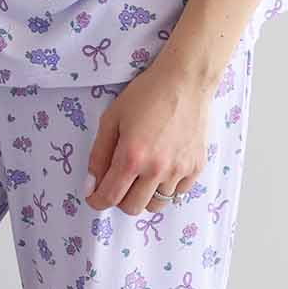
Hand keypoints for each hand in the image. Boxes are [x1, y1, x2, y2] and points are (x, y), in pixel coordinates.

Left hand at [84, 60, 216, 215]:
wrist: (185, 81)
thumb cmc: (147, 94)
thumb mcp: (112, 119)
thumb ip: (98, 154)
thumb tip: (92, 184)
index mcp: (132, 157)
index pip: (110, 197)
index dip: (97, 201)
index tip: (95, 197)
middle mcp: (157, 169)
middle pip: (133, 207)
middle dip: (120, 199)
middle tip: (119, 182)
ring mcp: (179, 170)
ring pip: (157, 203)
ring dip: (144, 195)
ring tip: (142, 175)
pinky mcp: (196, 167)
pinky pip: (178, 192)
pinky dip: (167, 186)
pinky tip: (163, 167)